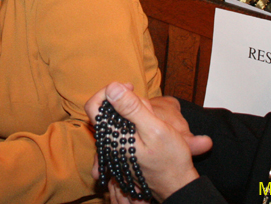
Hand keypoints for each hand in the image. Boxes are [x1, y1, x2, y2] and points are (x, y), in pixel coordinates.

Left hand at [86, 83, 211, 201]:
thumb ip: (132, 108)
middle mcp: (110, 143)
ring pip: (118, 118)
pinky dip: (138, 122)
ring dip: (136, 112)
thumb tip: (112, 88)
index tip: (130, 87)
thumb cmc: (169, 159)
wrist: (177, 183)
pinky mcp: (125, 150)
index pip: (93, 106)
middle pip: (108, 110)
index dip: (109, 91)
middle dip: (129, 102)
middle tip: (149, 109)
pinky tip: (152, 128)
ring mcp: (116, 148)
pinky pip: (126, 128)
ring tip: (153, 120)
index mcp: (113, 137)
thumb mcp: (155, 129)